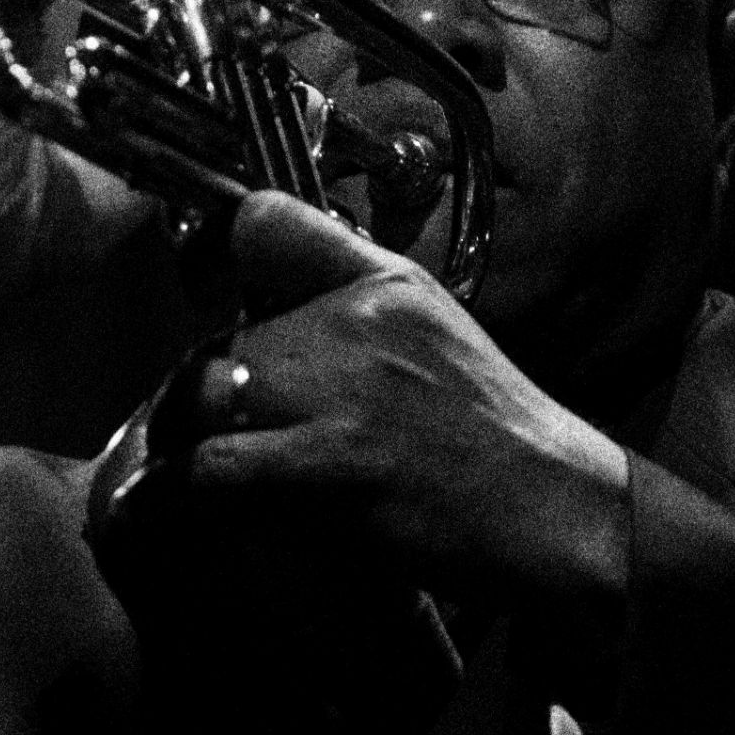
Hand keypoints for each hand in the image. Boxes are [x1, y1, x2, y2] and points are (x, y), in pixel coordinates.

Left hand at [158, 191, 632, 603]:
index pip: (263, 223)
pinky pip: (211, 468)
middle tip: (217, 436)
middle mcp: (354, 325)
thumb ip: (351, 294)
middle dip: (203, 394)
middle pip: (217, 339)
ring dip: (187, 444)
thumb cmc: (489, 433)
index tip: (212, 302)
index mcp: (380, 288)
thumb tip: (266, 287)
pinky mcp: (328, 464)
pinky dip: (182, 494)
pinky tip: (185, 512)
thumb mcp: (432, 327)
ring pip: (199, 400)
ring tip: (199, 479)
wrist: (551, 508)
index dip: (218, 257)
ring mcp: (340, 394)